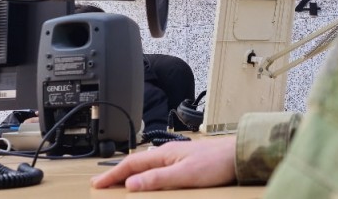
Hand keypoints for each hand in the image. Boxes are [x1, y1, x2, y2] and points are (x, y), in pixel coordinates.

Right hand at [90, 136, 236, 191]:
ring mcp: (177, 156)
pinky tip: (148, 178)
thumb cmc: (216, 162)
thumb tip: (132, 183)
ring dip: (131, 173)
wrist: (239, 155)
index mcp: (164, 154)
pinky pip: (157, 167)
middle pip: (136, 163)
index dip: (113, 175)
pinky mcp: (186, 162)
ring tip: (119, 181)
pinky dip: (145, 174)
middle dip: (117, 173)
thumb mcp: (184, 174)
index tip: (98, 184)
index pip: (131, 164)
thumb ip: (157, 178)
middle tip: (102, 183)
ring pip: (146, 165)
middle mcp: (168, 152)